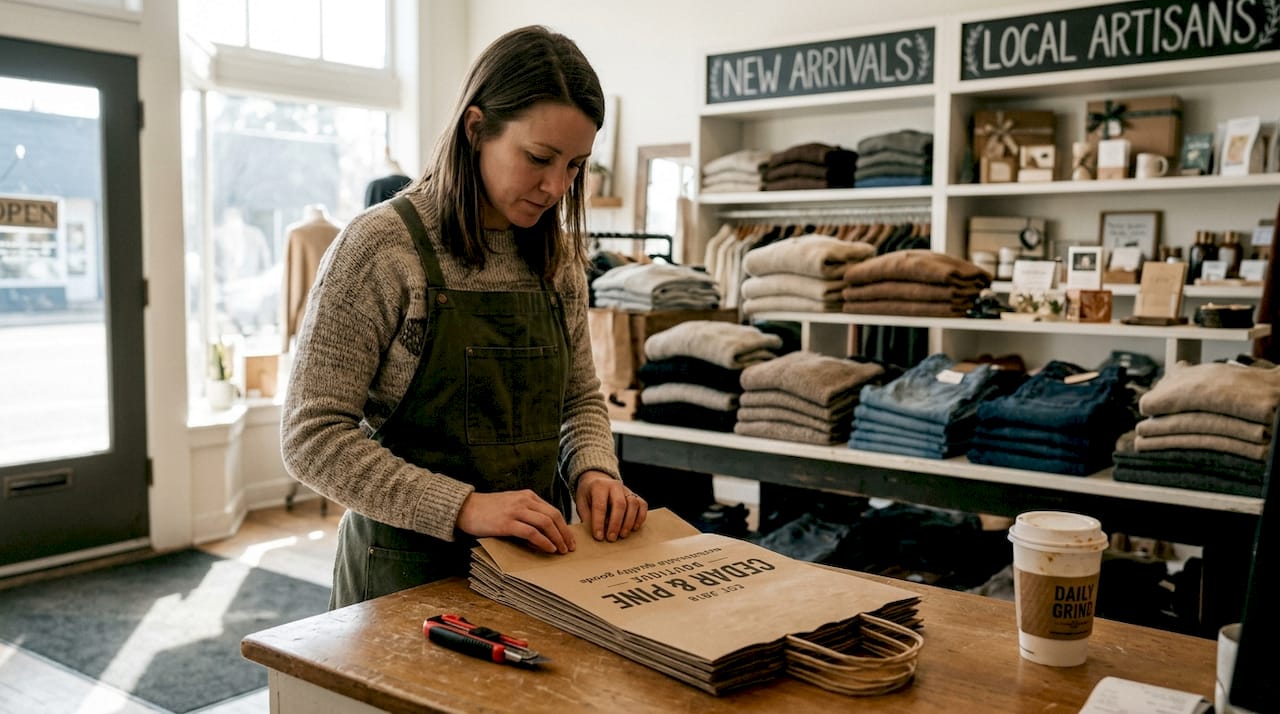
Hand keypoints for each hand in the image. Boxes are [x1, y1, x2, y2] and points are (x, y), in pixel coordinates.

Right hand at [456, 490, 574, 553]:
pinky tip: (548, 549)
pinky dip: (543, 541)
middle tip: (569, 547)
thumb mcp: (512, 504)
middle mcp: (524, 500)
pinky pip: (531, 533)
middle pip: (553, 516)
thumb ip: (527, 512)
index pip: (553, 510)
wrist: (466, 508)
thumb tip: (545, 532)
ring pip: (545, 523)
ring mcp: (515, 511)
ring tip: (561, 550)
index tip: (569, 538)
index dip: (564, 526)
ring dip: (557, 538)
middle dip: (564, 533)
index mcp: (527, 495)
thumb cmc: (488, 509)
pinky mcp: (507, 523)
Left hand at [575, 471, 646, 541]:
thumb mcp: (582, 503)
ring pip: (633, 504)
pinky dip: (640, 517)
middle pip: (619, 504)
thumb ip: (588, 517)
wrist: (597, 481)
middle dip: (616, 524)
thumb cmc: (588, 495)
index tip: (598, 537)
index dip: (599, 522)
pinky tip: (634, 528)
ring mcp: (626, 489)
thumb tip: (597, 534)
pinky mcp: (635, 495)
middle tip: (611, 538)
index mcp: (599, 486)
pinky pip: (642, 505)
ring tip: (623, 535)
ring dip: (629, 522)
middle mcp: (614, 485)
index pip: (600, 505)